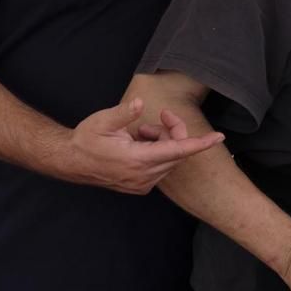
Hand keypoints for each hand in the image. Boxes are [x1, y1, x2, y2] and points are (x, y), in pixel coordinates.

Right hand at [68, 98, 224, 194]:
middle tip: (158, 118)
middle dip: (173, 131)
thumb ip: (124, 113)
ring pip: (170, 159)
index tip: (218, 137)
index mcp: (137, 160)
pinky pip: (161, 167)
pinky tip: (138, 145)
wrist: (72, 162)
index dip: (200, 143)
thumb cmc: (86, 139)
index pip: (177, 151)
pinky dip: (157, 152)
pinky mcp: (140, 186)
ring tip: (139, 134)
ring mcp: (142, 184)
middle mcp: (143, 176)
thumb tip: (141, 103)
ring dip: (163, 142)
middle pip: (177, 152)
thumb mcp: (102, 120)